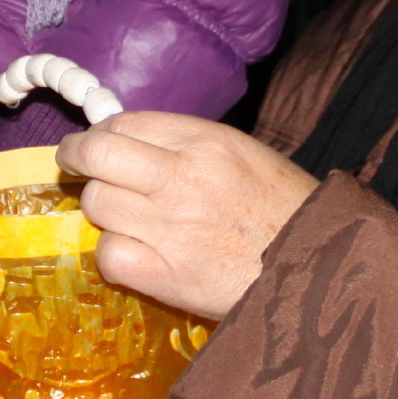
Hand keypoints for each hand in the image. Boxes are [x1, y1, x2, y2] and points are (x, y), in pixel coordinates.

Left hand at [56, 111, 318, 320]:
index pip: (124, 123)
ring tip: (128, 220)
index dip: (100, 134)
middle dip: (77, 160)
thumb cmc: (285, 211)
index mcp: (206, 142)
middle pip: (97, 157)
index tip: (94, 146)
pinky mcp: (166, 276)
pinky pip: (109, 255)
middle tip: (76, 168)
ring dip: (104, 213)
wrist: (321, 270)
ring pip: (98, 206)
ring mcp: (171, 228)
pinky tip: (136, 255)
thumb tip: (130, 143)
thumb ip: (186, 145)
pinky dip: (114, 255)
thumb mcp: (244, 154)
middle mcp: (182, 178)